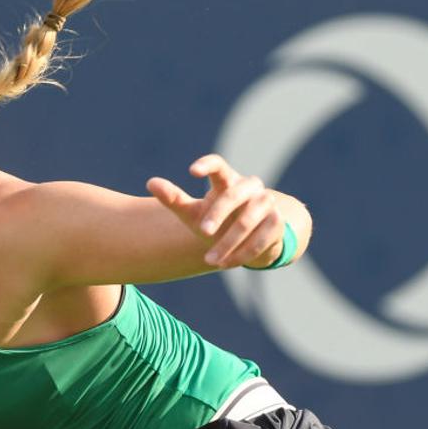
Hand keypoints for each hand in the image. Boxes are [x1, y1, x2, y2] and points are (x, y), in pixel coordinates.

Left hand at [146, 154, 284, 268]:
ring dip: (228, 242)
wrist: (250, 238)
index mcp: (227, 180)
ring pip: (247, 220)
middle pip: (233, 194)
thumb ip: (173, 198)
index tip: (191, 172)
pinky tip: (225, 264)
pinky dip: (242, 253)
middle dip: (218, 214)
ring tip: (209, 260)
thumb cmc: (216, 220)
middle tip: (202, 231)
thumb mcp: (193, 212)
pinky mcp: (277, 223)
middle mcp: (249, 187)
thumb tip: (150, 182)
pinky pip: (261, 239)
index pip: (218, 164)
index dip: (207, 165)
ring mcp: (266, 203)